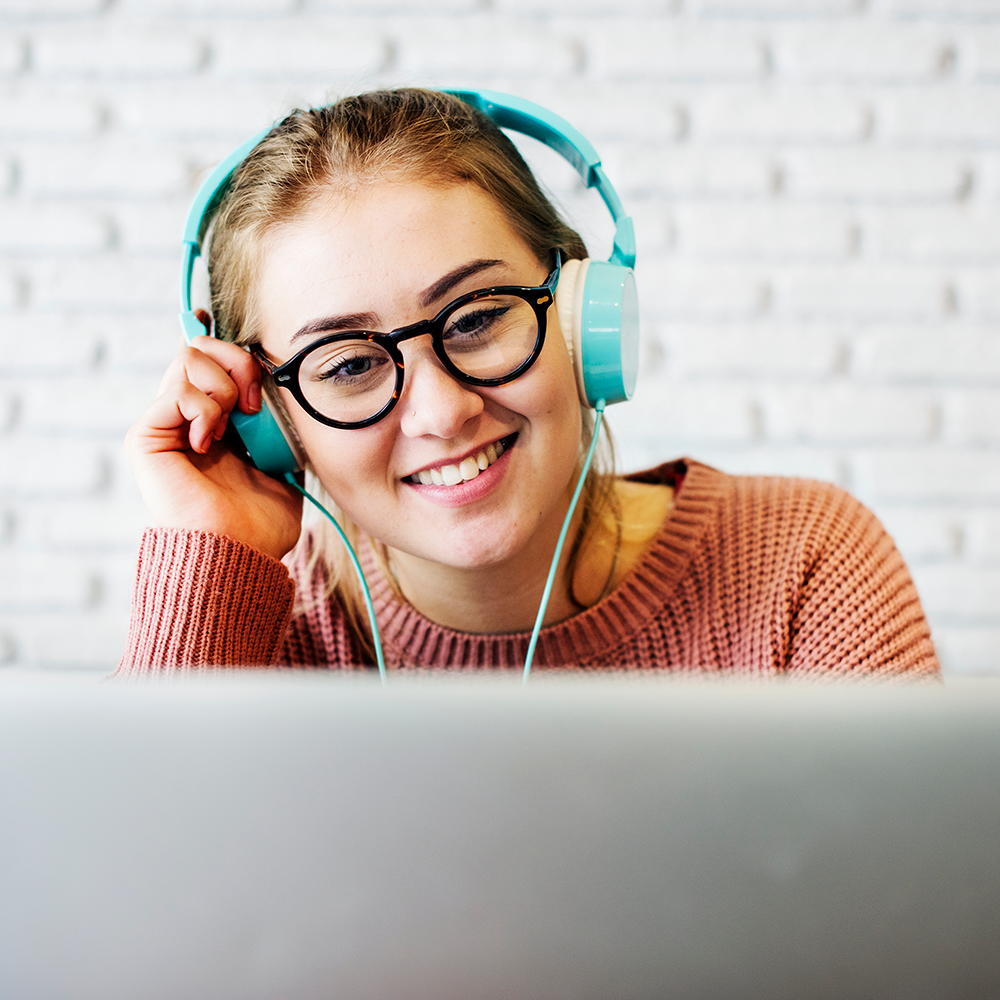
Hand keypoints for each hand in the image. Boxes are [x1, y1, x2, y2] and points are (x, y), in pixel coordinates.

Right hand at [125, 332, 302, 559]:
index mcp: (216, 421)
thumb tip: (283, 389)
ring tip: (234, 428)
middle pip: (200, 349)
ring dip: (224, 387)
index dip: (225, 344)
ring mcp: (164, 425)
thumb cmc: (261, 520)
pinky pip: (177, 392)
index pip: (212, 360)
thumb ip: (278, 425)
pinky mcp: (145, 436)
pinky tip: (211, 442)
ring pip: (187, 359)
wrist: (238, 551)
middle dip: (237, 364)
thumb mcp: (283, 462)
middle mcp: (186, 418)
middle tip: (255, 406)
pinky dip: (204, 409)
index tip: (247, 346)